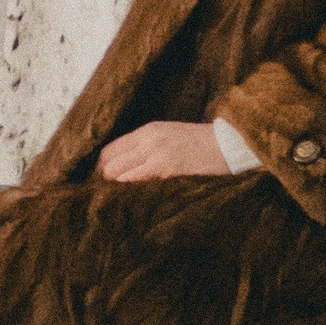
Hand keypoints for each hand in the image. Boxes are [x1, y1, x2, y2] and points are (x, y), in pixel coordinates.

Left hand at [99, 121, 232, 183]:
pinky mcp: (166, 167)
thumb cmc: (200, 143)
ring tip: (110, 194)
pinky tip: (126, 193)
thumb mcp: (169, 136)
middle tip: (101, 189)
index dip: (102, 164)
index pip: (112, 147)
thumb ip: (148, 147)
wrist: (226, 144)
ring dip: (114, 182)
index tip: (100, 177)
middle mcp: (148, 139)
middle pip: (110, 159)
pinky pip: (137, 177)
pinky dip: (129, 185)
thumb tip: (127, 164)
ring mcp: (156, 152)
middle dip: (104, 175)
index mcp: (148, 130)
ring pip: (119, 170)